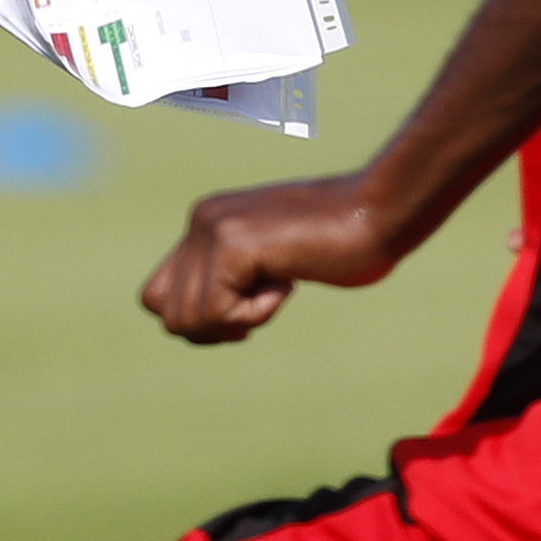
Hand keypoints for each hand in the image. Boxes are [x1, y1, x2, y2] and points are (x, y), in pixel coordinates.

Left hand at [140, 174, 404, 342]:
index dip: (200, 319)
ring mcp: (212, 229)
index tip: (246, 312)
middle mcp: (200, 221)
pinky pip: (219, 311)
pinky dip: (256, 313)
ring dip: (237, 320)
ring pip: (186, 319)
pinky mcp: (232, 244)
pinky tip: (286, 282)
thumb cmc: (344, 242)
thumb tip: (194, 324)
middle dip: (210, 329)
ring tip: (277, 287)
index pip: (159, 294)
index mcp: (206, 224)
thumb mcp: (273, 261)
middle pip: (164, 311)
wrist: (381, 211)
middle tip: (260, 306)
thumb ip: (235, 279)